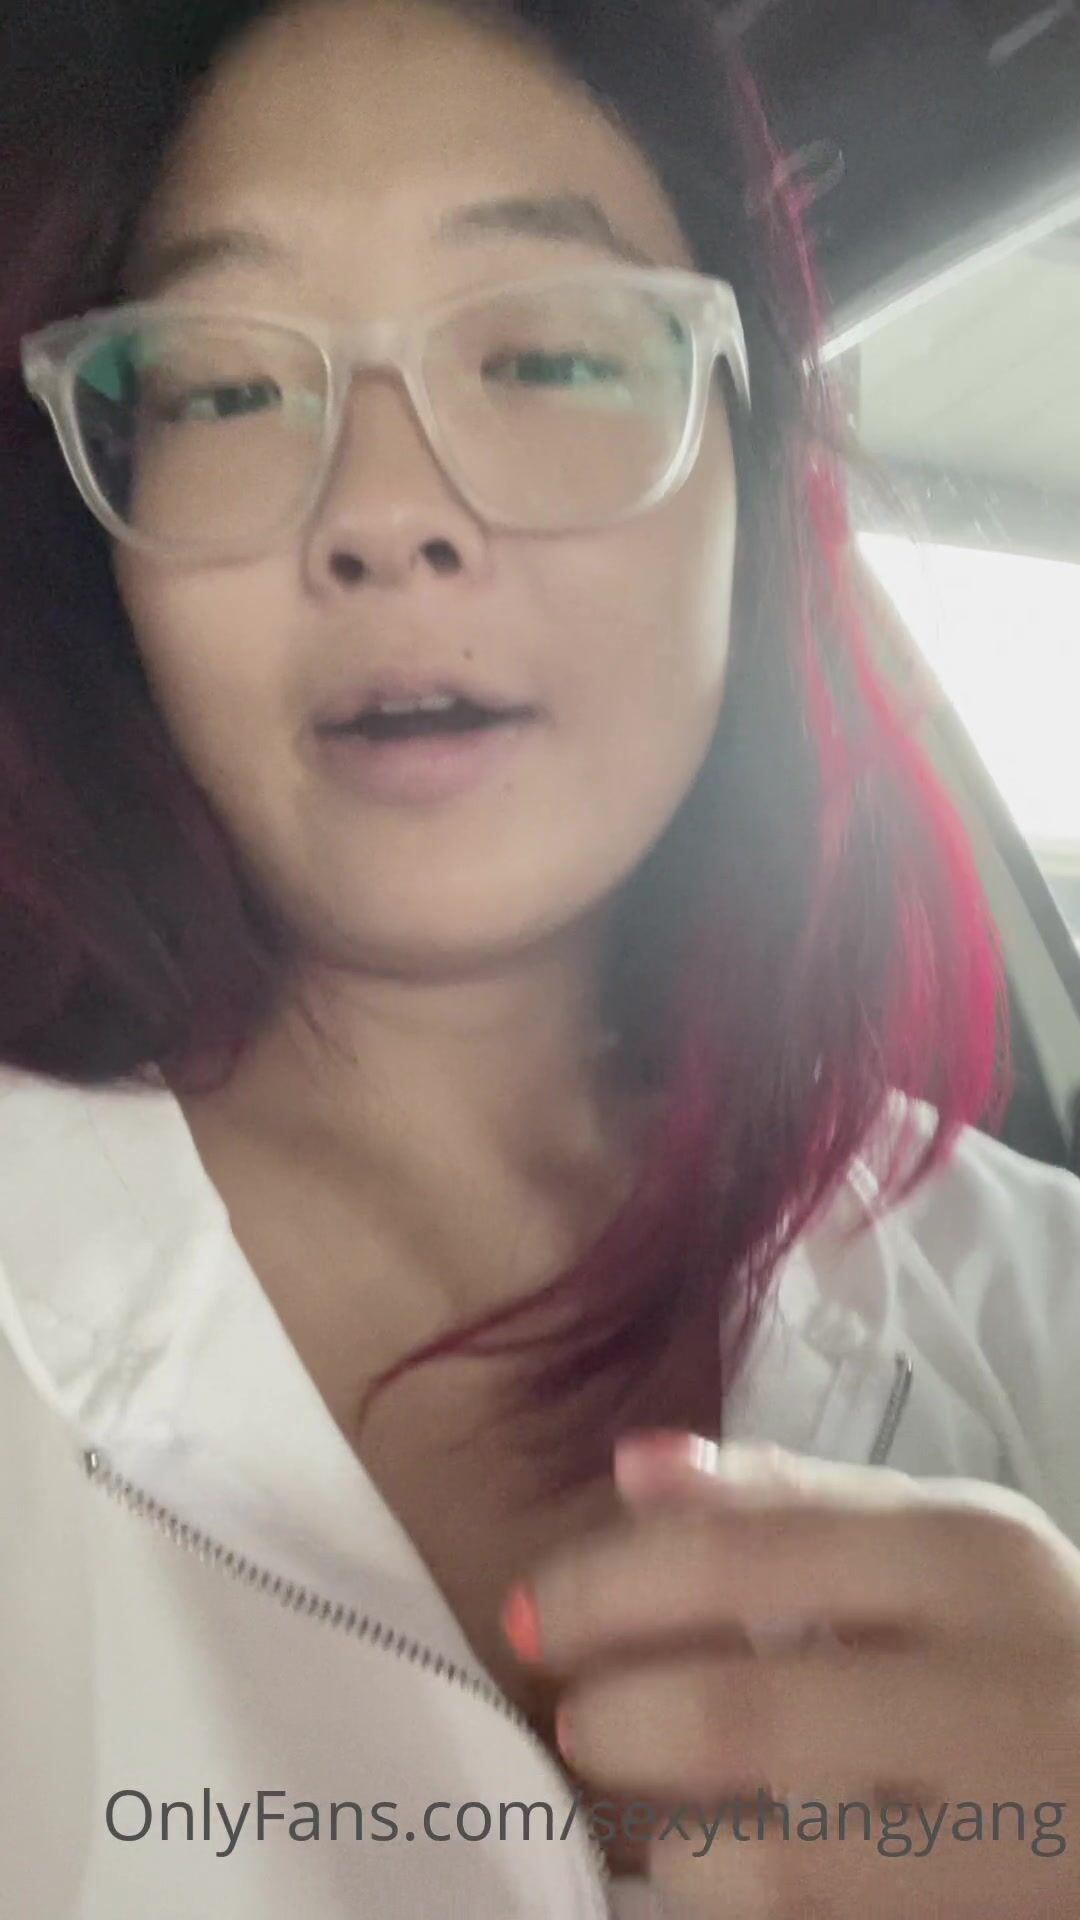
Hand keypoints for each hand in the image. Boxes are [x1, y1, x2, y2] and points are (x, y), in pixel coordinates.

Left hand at [501, 1437, 1079, 1917]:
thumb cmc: (1030, 1636)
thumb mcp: (939, 1539)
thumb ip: (791, 1499)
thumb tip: (631, 1465)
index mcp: (965, 1556)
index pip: (743, 1555)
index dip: (608, 1588)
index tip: (528, 1615)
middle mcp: (987, 1689)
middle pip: (745, 1714)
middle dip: (623, 1724)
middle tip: (578, 1723)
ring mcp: (1003, 1832)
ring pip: (779, 1863)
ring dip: (678, 1844)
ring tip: (650, 1819)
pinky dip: (745, 1901)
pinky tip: (719, 1872)